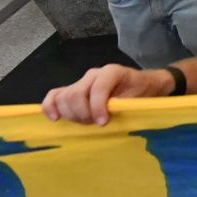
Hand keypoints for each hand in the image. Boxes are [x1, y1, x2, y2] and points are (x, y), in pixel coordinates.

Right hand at [42, 64, 172, 125]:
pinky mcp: (74, 89)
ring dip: (71, 114)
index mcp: (112, 72)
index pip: (98, 88)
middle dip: (83, 114)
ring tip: (85, 123)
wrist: (144, 85)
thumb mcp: (139, 99)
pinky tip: (55, 118)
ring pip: (64, 96)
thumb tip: (104, 120)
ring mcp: (82, 81)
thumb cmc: (143, 93)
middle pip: (76, 94)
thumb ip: (122, 106)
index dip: (98, 107)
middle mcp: (93, 74)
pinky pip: (55, 95)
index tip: (103, 122)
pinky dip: (51, 106)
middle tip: (94, 125)